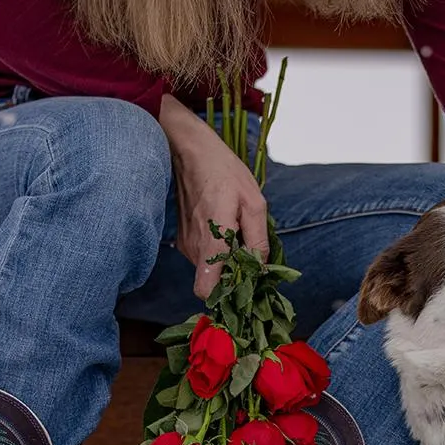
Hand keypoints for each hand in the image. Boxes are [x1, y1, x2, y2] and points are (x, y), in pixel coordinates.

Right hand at [158, 94, 268, 298]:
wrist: (190, 151)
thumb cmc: (224, 173)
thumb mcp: (254, 204)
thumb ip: (259, 241)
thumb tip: (261, 269)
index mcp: (212, 241)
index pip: (206, 289)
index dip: (226, 294)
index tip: (245, 285)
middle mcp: (194, 248)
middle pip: (215, 280)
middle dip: (234, 273)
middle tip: (250, 251)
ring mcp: (186, 244)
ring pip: (210, 268)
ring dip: (227, 258)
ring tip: (237, 231)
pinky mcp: (184, 239)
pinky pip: (204, 256)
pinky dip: (217, 250)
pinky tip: (226, 228)